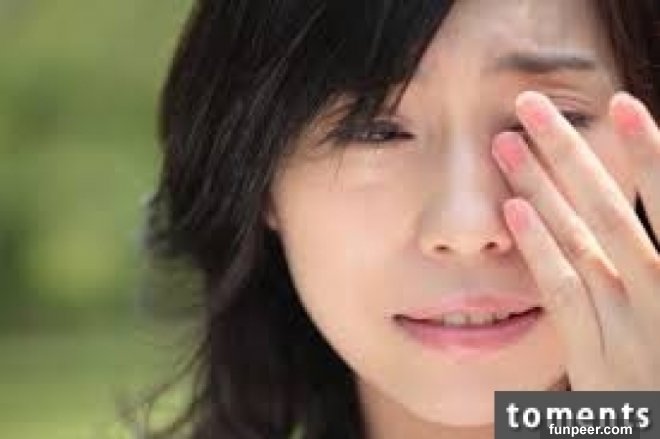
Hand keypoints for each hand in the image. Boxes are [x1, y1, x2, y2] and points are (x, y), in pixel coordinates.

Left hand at [491, 90, 659, 389]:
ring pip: (583, 242)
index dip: (649, 154)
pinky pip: (565, 295)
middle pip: (613, 211)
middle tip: (530, 103)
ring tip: (507, 141)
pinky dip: (541, 250)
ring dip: (541, 186)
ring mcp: (631, 332)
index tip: (618, 105)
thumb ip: (656, 259)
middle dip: (570, 152)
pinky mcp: (597, 364)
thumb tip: (627, 209)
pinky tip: (513, 210)